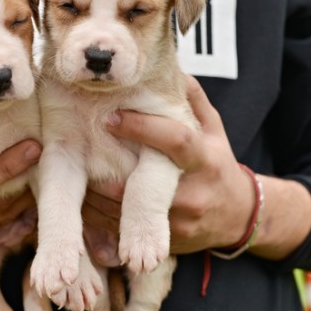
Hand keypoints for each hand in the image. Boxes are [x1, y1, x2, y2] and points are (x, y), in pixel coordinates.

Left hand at [83, 75, 253, 257]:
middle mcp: (192, 193)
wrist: (236, 217)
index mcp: (205, 159)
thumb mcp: (212, 128)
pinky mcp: (168, 242)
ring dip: (94, 192)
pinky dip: (100, 215)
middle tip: (79, 145)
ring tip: (74, 169)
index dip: (141, 127)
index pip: (175, 141)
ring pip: (124, 211)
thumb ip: (192, 98)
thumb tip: (170, 67)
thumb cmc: (217, 164)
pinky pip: (124, 231)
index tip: (110, 116)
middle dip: (104, 165)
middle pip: (139, 182)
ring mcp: (179, 222)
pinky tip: (83, 198)